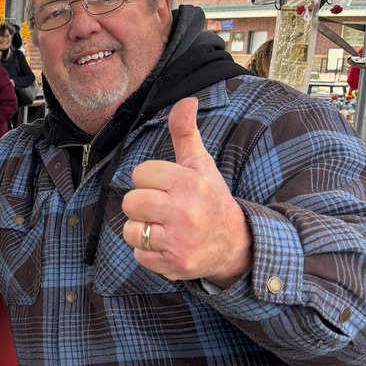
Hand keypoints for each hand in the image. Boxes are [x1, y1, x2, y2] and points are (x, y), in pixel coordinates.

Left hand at [121, 98, 251, 286]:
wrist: (235, 244)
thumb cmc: (210, 199)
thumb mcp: (200, 165)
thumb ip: (186, 133)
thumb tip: (186, 100)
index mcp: (190, 184)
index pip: (141, 173)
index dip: (149, 179)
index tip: (166, 186)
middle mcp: (185, 212)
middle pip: (131, 202)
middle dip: (142, 204)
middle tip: (161, 208)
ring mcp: (179, 241)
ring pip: (131, 230)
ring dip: (143, 230)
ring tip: (164, 227)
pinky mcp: (173, 265)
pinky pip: (139, 255)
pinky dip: (149, 252)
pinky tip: (168, 245)